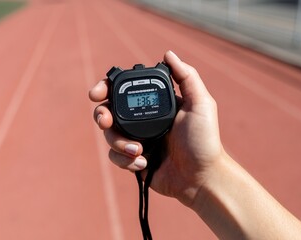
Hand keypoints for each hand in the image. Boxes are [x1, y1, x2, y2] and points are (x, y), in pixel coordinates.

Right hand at [89, 51, 223, 205]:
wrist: (200, 177)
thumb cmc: (204, 141)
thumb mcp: (200, 104)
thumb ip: (186, 77)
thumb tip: (167, 53)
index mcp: (154, 104)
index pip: (125, 91)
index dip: (107, 88)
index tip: (96, 93)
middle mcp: (142, 120)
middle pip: (109, 111)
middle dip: (102, 115)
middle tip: (106, 121)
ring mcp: (136, 140)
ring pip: (109, 135)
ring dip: (119, 142)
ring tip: (139, 150)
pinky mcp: (133, 159)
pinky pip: (116, 156)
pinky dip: (126, 160)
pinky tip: (144, 163)